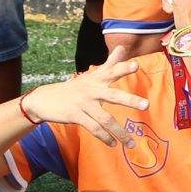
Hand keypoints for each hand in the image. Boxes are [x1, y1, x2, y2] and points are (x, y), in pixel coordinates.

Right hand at [20, 66, 146, 145]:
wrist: (44, 99)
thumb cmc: (73, 88)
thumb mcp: (91, 75)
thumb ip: (109, 64)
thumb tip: (122, 47)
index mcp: (96, 80)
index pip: (112, 71)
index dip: (124, 67)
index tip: (137, 64)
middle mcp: (91, 90)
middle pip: (113, 95)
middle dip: (130, 100)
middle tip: (146, 105)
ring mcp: (83, 103)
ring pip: (105, 119)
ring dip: (119, 132)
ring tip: (131, 143)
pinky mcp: (75, 115)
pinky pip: (93, 128)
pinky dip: (104, 137)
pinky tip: (113, 144)